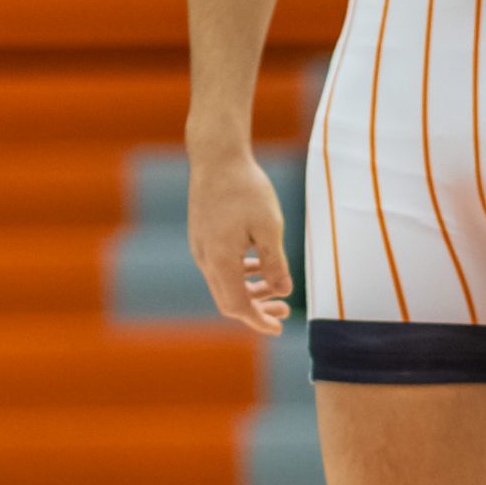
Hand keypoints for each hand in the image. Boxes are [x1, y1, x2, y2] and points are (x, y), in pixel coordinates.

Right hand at [187, 149, 292, 334]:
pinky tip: (258, 265)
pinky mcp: (202, 236)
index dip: (259, 321)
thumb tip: (282, 292)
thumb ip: (275, 263)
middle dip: (256, 310)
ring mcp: (201, 247)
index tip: (279, 328)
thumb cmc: (245, 188)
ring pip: (224, 284)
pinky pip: (220, 267)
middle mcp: (205, 258)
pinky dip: (240, 274)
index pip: (238, 306)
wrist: (216, 157)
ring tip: (275, 290)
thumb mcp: (269, 227)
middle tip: (285, 313)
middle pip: (228, 300)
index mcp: (220, 260)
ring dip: (250, 291)